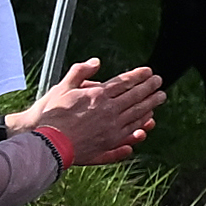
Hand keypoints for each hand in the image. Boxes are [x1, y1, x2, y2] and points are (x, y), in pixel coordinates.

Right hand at [21, 60, 159, 166]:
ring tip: (159, 98)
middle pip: (135, 97)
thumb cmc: (51, 116)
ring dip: (150, 105)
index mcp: (98, 96)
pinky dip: (140, 127)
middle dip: (149, 88)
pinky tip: (146, 124)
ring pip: (137, 115)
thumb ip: (79, 72)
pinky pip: (130, 133)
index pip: (124, 82)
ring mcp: (111, 128)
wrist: (46, 144)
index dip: (138, 76)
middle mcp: (109, 111)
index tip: (149, 72)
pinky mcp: (109, 144)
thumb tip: (96, 61)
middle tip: (159, 82)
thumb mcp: (62, 88)